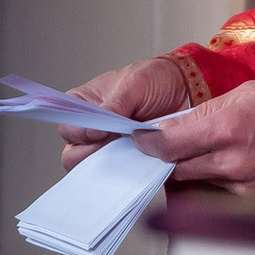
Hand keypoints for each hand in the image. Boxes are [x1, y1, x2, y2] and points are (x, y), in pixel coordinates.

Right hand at [59, 55, 193, 168]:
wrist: (187, 91)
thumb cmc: (156, 80)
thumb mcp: (136, 83)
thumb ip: (115, 103)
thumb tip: (99, 124)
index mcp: (84, 104)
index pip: (67, 126)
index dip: (80, 132)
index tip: (101, 131)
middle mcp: (91, 127)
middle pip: (74, 154)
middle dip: (94, 153)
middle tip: (118, 143)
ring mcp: (108, 146)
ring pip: (94, 169)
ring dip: (110, 164)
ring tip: (133, 151)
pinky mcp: (127, 159)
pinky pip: (119, 174)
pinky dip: (127, 172)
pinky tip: (140, 161)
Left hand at [130, 79, 254, 194]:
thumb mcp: (247, 92)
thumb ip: (206, 112)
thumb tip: (173, 125)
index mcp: (227, 129)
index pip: (169, 145)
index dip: (148, 144)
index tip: (139, 140)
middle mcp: (231, 162)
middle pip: (178, 168)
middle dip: (168, 158)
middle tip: (163, 146)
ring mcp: (244, 185)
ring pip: (200, 180)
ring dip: (195, 167)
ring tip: (207, 148)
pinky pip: (223, 189)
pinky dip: (219, 176)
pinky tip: (231, 161)